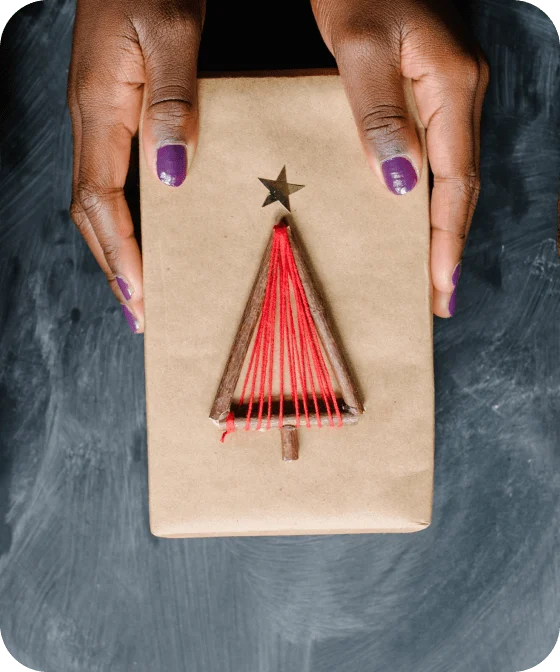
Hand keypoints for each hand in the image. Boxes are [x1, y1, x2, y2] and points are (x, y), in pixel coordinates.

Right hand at [68, 0, 203, 332]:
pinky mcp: (113, 110)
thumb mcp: (172, 33)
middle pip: (91, 210)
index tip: (139, 293)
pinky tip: (141, 231)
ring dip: (115, 246)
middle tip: (138, 310)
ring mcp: (98, 117)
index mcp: (99, 108)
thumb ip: (172, 102)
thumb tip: (171, 173)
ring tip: (138, 286)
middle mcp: (91, 120)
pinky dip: (123, 216)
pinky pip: (112, 177)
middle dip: (113, 263)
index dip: (118, 250)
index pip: (101, 199)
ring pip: (98, 198)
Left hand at [311, 0, 488, 317]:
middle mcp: (458, 94)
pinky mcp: (426, 91)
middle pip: (459, 186)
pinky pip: (432, 155)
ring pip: (448, 174)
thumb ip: (380, 114)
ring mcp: (446, 93)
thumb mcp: (360, 46)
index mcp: (451, 86)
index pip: (454, 181)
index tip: (438, 286)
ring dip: (438, 226)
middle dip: (447, 245)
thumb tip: (400, 184)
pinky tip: (411, 218)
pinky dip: (425, 195)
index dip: (445, 238)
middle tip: (436, 297)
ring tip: (428, 272)